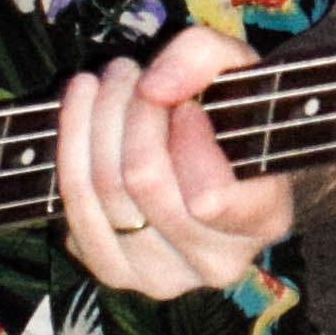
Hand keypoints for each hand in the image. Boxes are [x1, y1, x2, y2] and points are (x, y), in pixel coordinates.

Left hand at [52, 24, 294, 303]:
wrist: (214, 163)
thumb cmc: (233, 115)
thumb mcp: (237, 69)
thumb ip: (204, 58)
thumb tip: (153, 88)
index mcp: (264, 221)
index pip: (211, 198)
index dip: (188, 139)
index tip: (186, 103)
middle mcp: (216, 263)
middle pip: (145, 181)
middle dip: (129, 111)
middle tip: (126, 69)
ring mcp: (162, 276)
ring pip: (103, 192)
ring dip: (94, 120)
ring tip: (106, 80)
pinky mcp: (112, 272)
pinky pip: (74, 207)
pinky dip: (72, 147)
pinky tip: (82, 109)